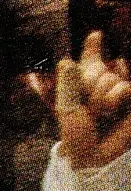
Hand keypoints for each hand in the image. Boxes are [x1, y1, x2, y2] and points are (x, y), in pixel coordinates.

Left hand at [56, 31, 130, 169]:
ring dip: (105, 97)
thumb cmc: (77, 133)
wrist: (95, 154)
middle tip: (90, 109)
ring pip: (113, 78)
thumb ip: (69, 84)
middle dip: (91, 88)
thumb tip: (66, 60)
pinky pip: (126, 86)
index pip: (90, 60)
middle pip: (98, 68)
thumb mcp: (67, 107)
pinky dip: (119, 96)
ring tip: (103, 113)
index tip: (96, 35)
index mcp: (84, 83)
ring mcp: (120, 90)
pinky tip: (116, 109)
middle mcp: (103, 83)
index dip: (93, 47)